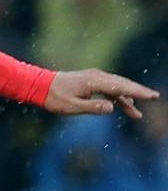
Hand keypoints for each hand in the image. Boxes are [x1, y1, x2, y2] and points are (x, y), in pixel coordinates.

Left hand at [43, 69, 159, 119]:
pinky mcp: (88, 80)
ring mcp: (92, 77)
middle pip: (122, 84)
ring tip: (136, 114)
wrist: (37, 85)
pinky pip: (107, 87)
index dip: (137, 92)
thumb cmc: (53, 98)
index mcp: (93, 82)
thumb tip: (113, 107)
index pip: (120, 87)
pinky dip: (116, 96)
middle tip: (154, 97)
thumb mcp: (72, 107)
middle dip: (138, 92)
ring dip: (127, 98)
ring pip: (115, 86)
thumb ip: (93, 107)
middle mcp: (95, 76)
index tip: (152, 96)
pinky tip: (122, 105)